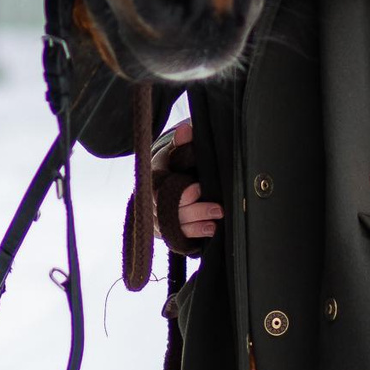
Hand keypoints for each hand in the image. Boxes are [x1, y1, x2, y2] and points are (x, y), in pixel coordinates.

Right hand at [155, 119, 222, 247]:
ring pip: (175, 229)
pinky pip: (178, 240)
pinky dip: (193, 237)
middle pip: (170, 214)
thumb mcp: (172, 153)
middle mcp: (151, 206)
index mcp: (152, 183)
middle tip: (218, 209)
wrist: (159, 188)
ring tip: (216, 224)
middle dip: (194, 212)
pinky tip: (209, 234)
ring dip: (196, 227)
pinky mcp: (168, 234)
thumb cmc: (169, 167)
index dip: (180, 194)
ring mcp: (159, 222)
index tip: (199, 189)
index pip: (161, 192)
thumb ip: (179, 143)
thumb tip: (187, 129)